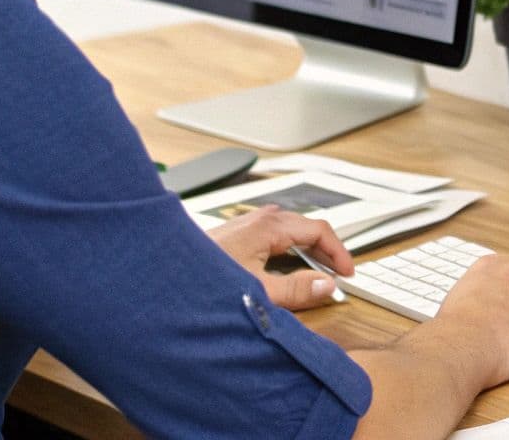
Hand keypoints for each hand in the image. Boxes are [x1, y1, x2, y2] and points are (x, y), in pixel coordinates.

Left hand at [206, 205, 353, 310]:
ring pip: (290, 231)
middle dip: (326, 250)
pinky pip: (274, 236)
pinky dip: (290, 251)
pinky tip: (286, 269)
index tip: (348, 274)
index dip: (339, 252)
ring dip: (308, 250)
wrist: (161, 274)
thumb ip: (295, 290)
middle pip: (307, 227)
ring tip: (317, 273)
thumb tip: (326, 287)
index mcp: (269, 225)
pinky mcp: (237, 233)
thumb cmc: (200, 278)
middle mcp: (259, 218)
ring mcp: (247, 224)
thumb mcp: (257, 290)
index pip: (319, 229)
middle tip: (338, 274)